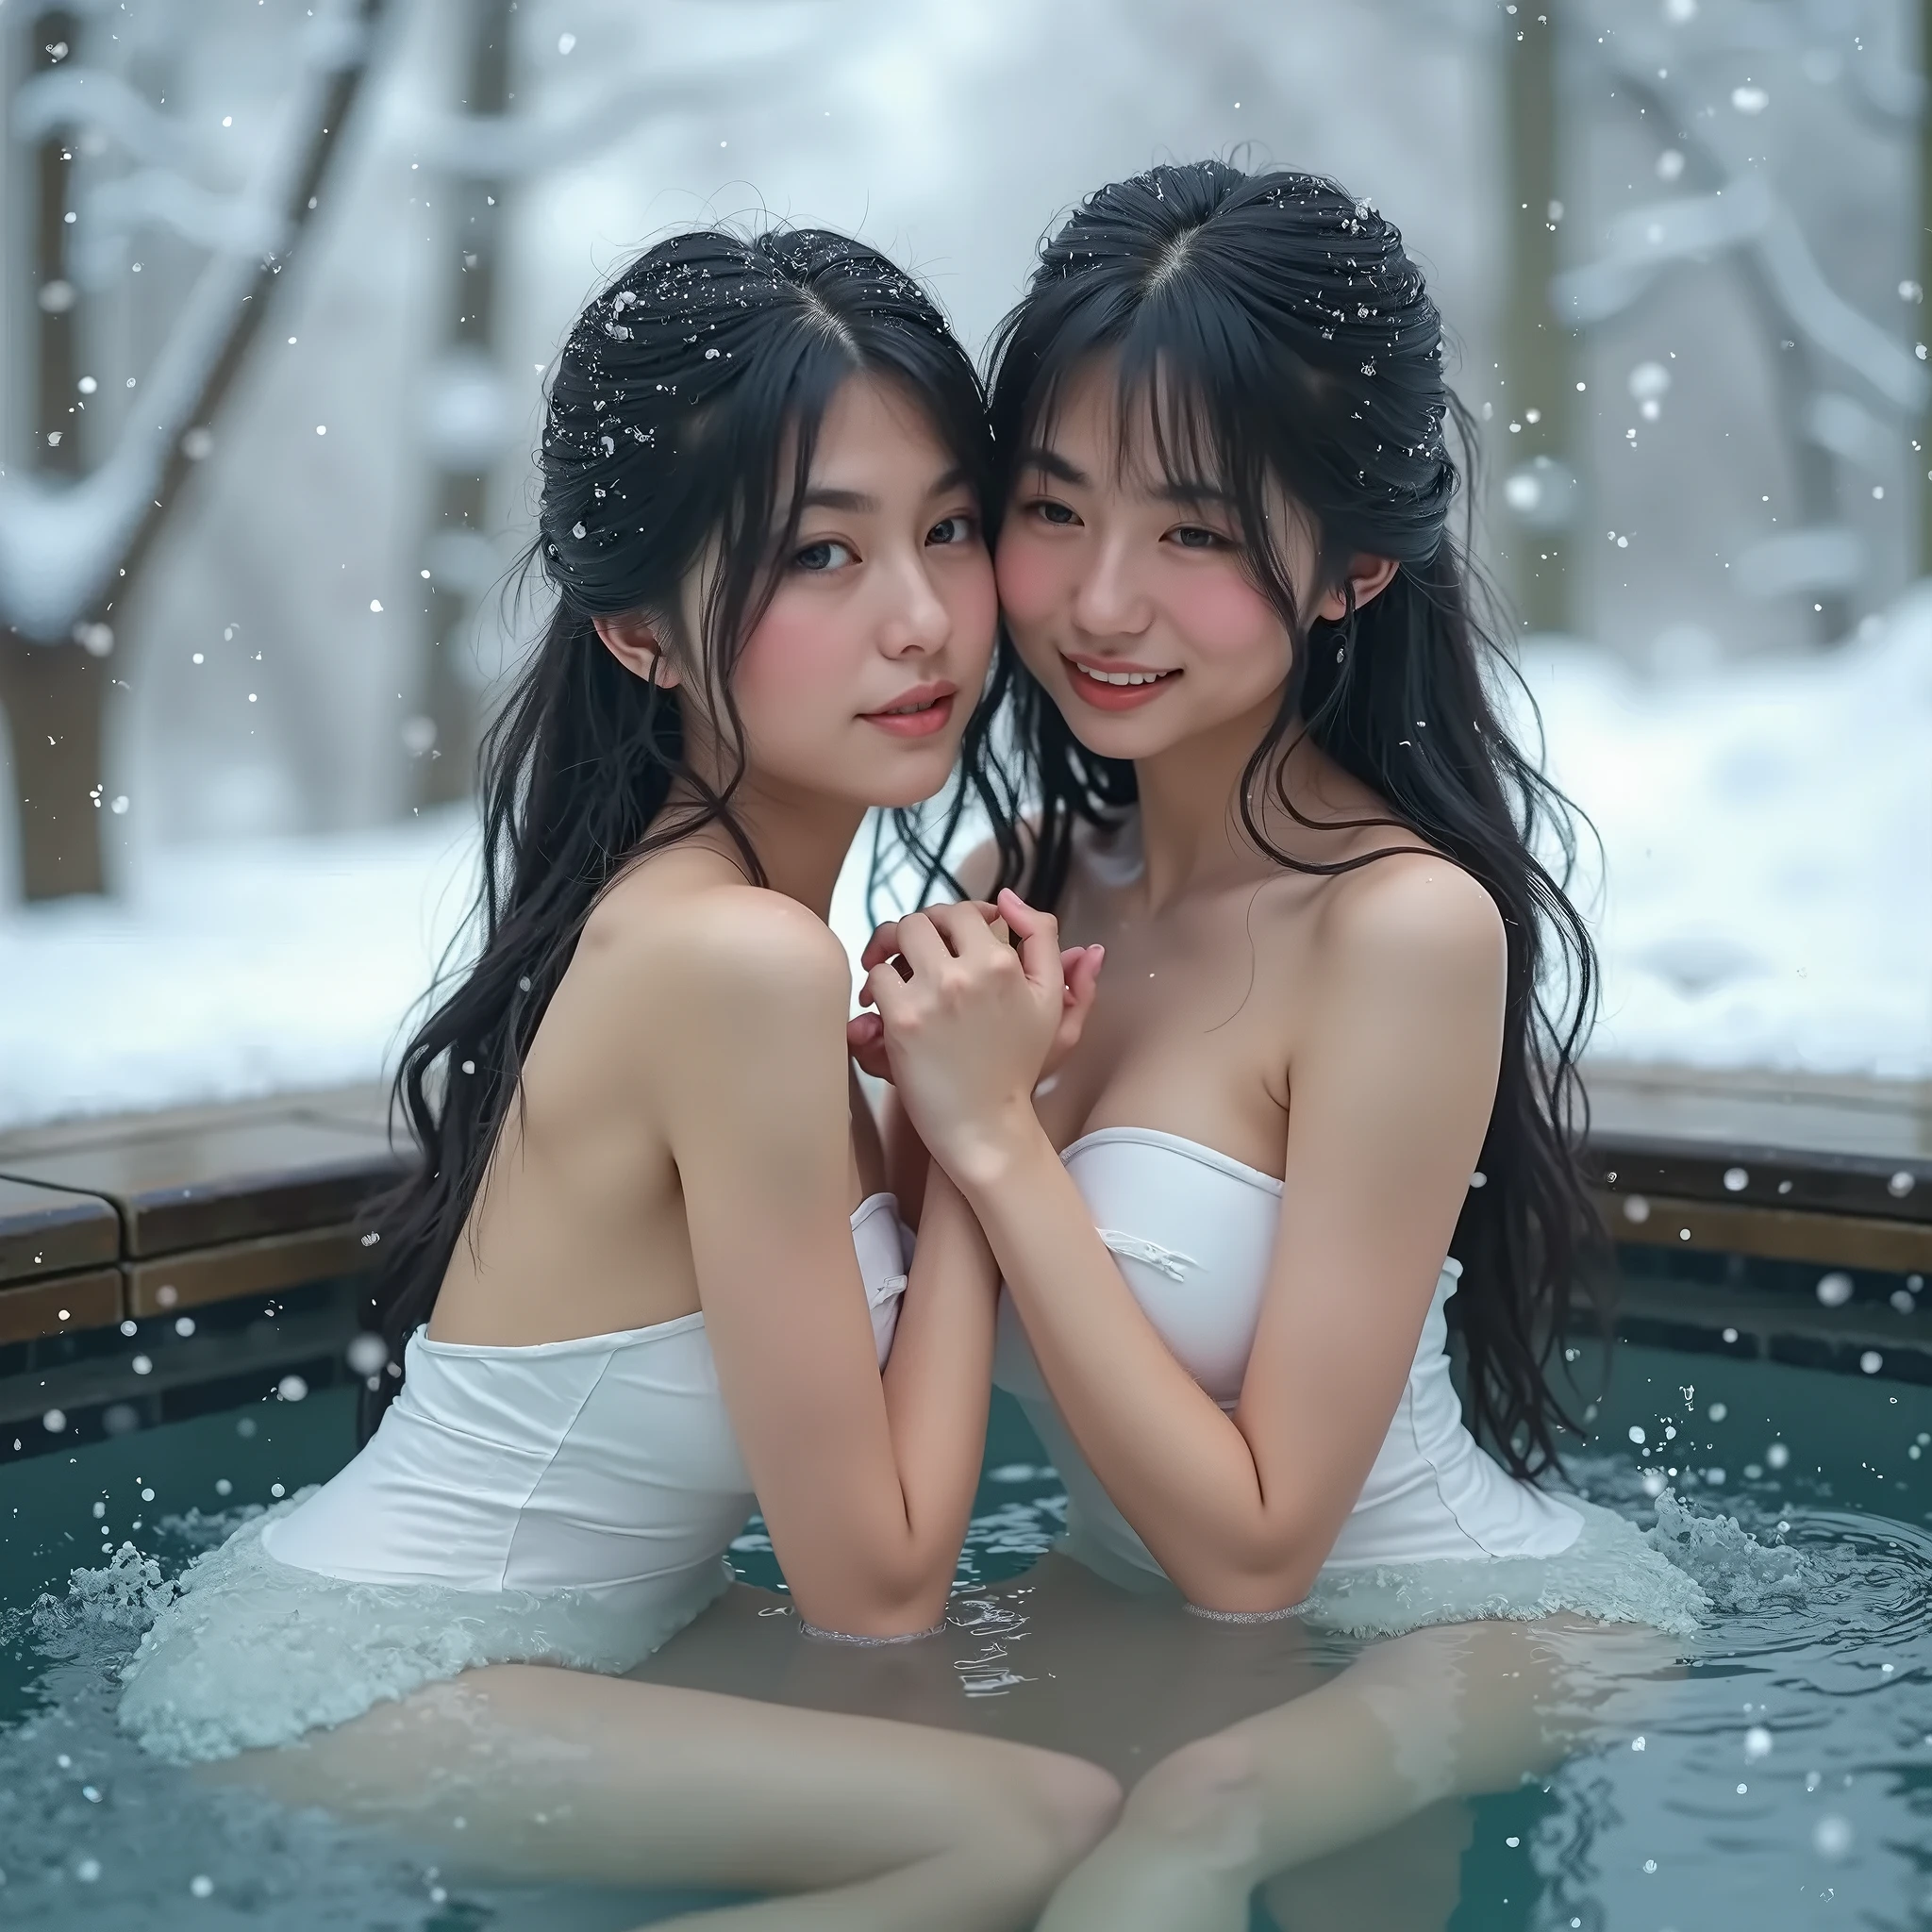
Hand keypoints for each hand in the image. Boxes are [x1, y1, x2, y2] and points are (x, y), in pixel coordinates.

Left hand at [848, 900, 1101, 1084]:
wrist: (986, 1124)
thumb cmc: (1016, 1065)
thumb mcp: (1050, 1001)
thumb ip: (1044, 942)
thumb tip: (1010, 899)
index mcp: (1003, 963)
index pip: (963, 911)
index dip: (948, 920)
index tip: (942, 940)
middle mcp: (968, 972)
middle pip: (924, 919)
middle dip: (914, 932)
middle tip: (908, 953)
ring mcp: (933, 994)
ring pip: (895, 938)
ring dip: (888, 951)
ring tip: (890, 970)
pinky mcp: (902, 1020)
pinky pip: (876, 976)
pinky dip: (875, 986)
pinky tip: (880, 1005)